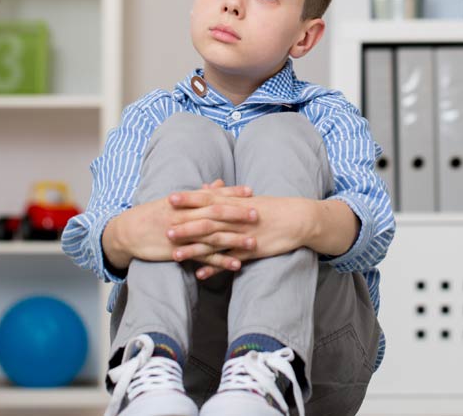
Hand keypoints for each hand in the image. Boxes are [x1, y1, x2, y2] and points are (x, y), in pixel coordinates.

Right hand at [102, 180, 253, 270]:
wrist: (128, 232)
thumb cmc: (154, 214)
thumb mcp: (175, 201)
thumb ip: (200, 193)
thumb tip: (219, 183)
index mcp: (185, 202)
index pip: (212, 195)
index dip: (231, 193)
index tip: (250, 191)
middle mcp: (185, 216)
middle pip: (215, 214)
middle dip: (237, 214)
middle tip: (257, 214)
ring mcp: (182, 234)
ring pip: (212, 236)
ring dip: (234, 240)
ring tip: (253, 243)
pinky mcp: (179, 251)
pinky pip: (203, 257)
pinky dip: (220, 261)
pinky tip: (236, 264)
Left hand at [166, 192, 316, 279]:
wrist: (298, 219)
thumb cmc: (273, 207)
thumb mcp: (248, 199)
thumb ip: (225, 195)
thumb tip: (205, 188)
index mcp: (236, 203)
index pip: (209, 199)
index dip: (190, 199)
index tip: (170, 198)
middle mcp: (237, 218)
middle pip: (207, 222)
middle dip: (186, 226)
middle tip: (164, 230)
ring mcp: (243, 235)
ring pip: (215, 243)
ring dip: (195, 249)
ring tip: (175, 255)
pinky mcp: (251, 250)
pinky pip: (230, 260)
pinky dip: (216, 267)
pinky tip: (201, 275)